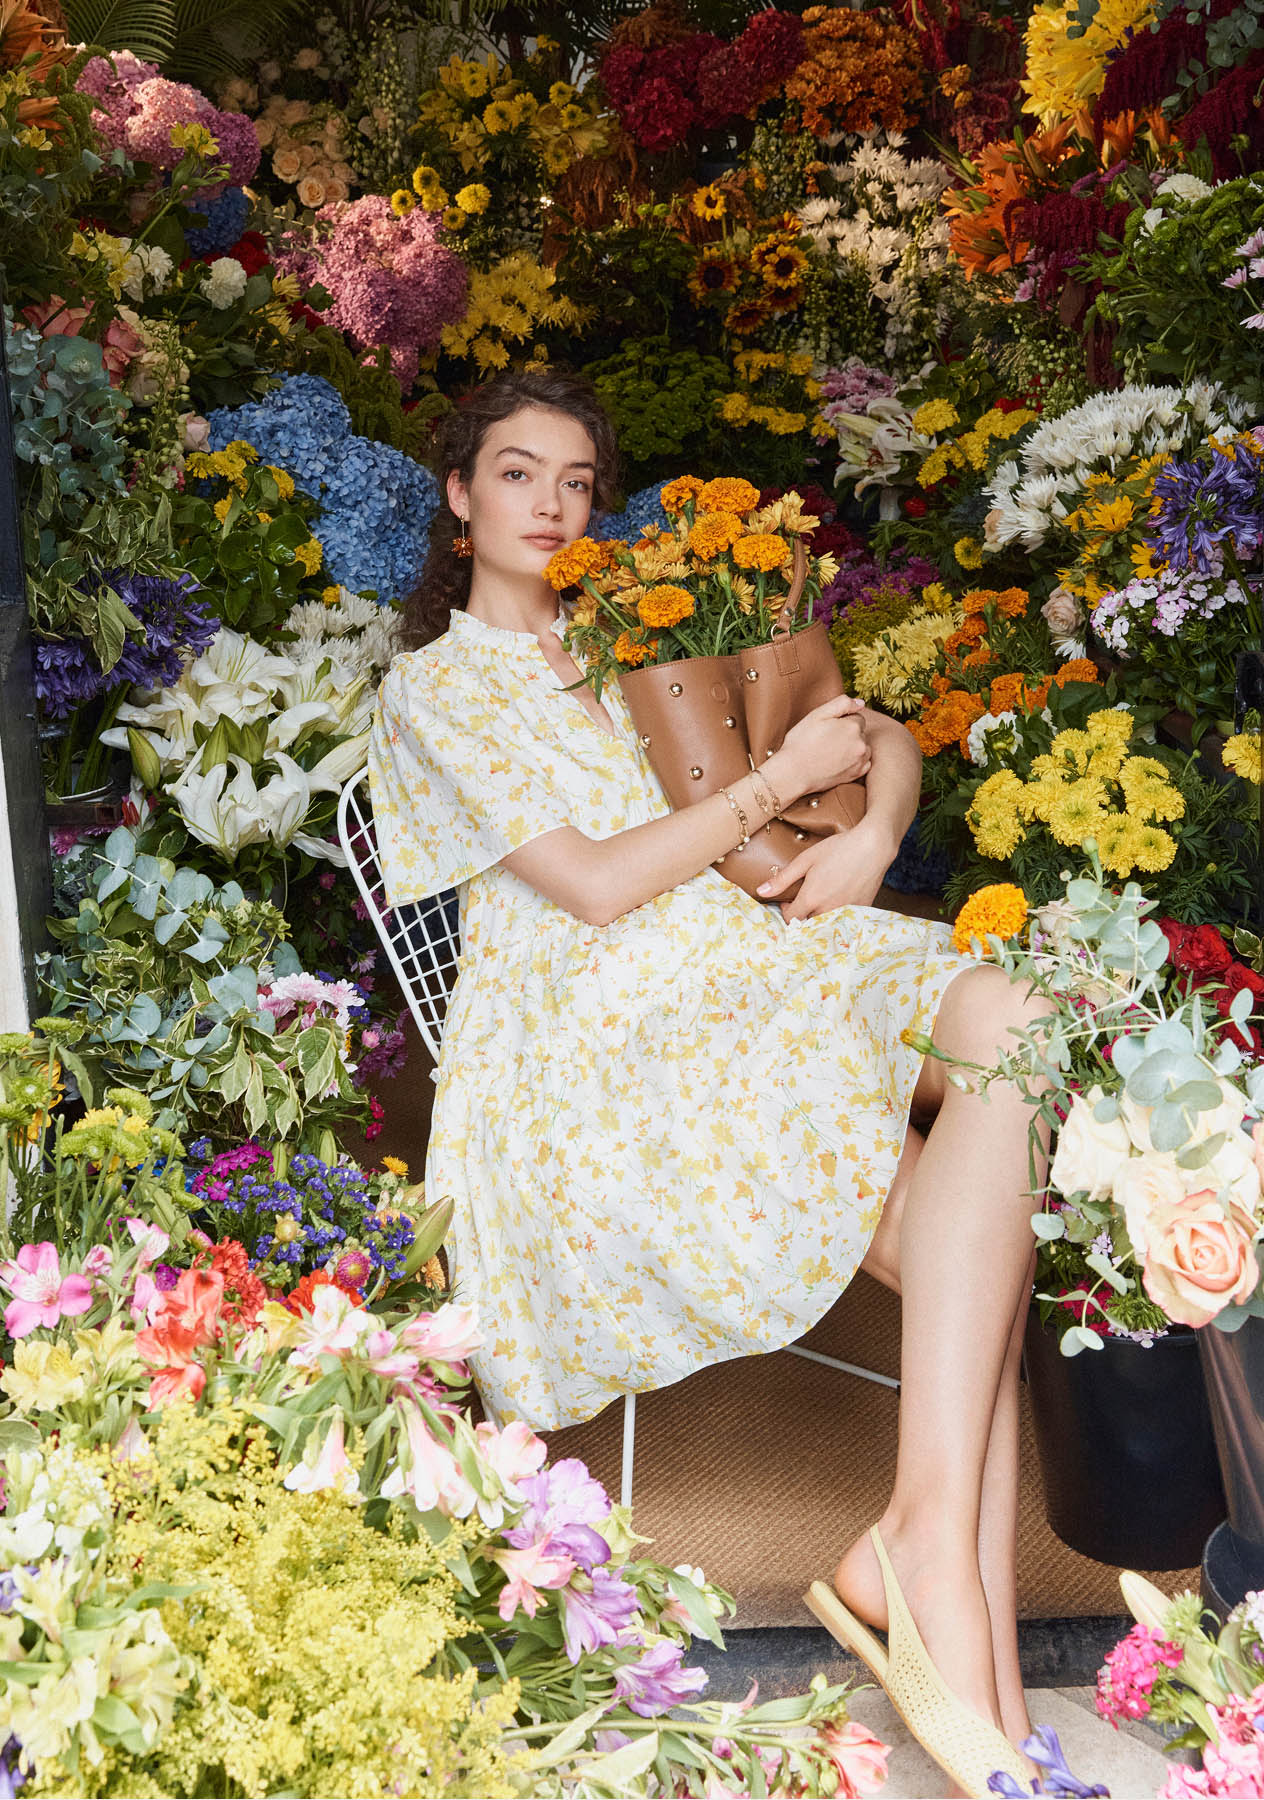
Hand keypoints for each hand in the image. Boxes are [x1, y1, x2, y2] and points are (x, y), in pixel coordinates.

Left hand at [757, 817, 896, 921]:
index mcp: (812, 899)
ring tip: (819, 899)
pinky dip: (836, 914)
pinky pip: (843, 920)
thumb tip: (761, 891)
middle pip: (807, 924)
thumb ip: (783, 879)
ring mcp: (846, 913)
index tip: (787, 899)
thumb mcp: (806, 860)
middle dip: (800, 915)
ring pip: (825, 924)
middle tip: (802, 900)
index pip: (790, 919)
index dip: (785, 910)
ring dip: (817, 916)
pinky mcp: (860, 911)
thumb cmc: (838, 849)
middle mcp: (828, 910)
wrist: (873, 847)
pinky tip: (837, 897)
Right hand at [774, 696, 871, 802]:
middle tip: (827, 740)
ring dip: (853, 746)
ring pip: (864, 746)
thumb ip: (842, 703)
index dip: (842, 720)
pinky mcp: (856, 774)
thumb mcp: (817, 715)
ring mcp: (860, 760)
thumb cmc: (801, 742)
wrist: (793, 773)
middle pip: (861, 731)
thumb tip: (861, 702)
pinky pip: (864, 763)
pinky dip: (856, 761)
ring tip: (832, 751)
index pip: (856, 716)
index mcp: (852, 726)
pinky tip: (839, 761)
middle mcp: (861, 743)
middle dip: (848, 733)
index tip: (828, 728)